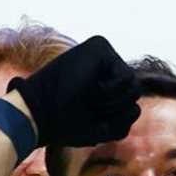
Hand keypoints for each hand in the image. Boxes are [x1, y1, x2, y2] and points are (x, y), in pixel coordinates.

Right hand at [12, 35, 142, 148]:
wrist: (39, 115)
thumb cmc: (64, 124)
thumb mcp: (100, 128)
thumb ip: (121, 119)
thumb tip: (136, 108)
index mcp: (104, 86)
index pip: (129, 107)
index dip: (115, 121)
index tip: (91, 122)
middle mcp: (105, 69)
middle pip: (134, 96)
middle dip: (116, 112)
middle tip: (90, 110)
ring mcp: (103, 57)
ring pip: (135, 87)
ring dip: (114, 103)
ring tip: (91, 101)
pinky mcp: (99, 47)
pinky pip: (127, 76)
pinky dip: (111, 91)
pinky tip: (93, 89)